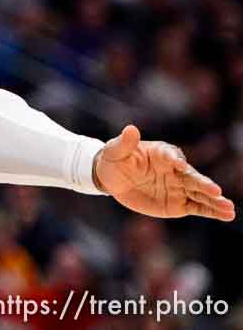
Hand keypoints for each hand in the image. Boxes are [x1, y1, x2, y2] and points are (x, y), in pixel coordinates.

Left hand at [94, 124, 234, 221]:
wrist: (114, 179)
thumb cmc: (115, 160)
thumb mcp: (114, 151)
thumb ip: (124, 143)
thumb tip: (131, 129)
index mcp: (160, 153)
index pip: (170, 155)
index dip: (175, 159)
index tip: (180, 165)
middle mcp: (174, 169)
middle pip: (190, 176)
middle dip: (203, 183)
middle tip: (216, 190)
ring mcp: (178, 187)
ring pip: (199, 193)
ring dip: (214, 200)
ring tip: (230, 208)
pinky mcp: (179, 203)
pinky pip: (197, 207)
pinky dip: (212, 211)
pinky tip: (227, 215)